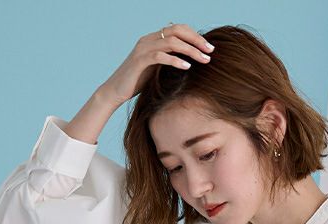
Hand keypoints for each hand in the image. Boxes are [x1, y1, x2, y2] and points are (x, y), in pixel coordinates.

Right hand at [100, 23, 214, 106]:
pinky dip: (175, 60)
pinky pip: (160, 56)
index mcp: (153, 39)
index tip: (209, 48)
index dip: (195, 35)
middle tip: (211, 51)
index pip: (178, 29)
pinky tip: (187, 67)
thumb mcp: (157, 69)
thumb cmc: (138, 83)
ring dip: (191, 50)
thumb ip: (169, 61)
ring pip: (171, 42)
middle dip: (196, 40)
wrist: (116, 91)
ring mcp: (143, 49)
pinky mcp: (139, 61)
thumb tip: (190, 63)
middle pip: (177, 31)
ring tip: (204, 60)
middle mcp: (148, 40)